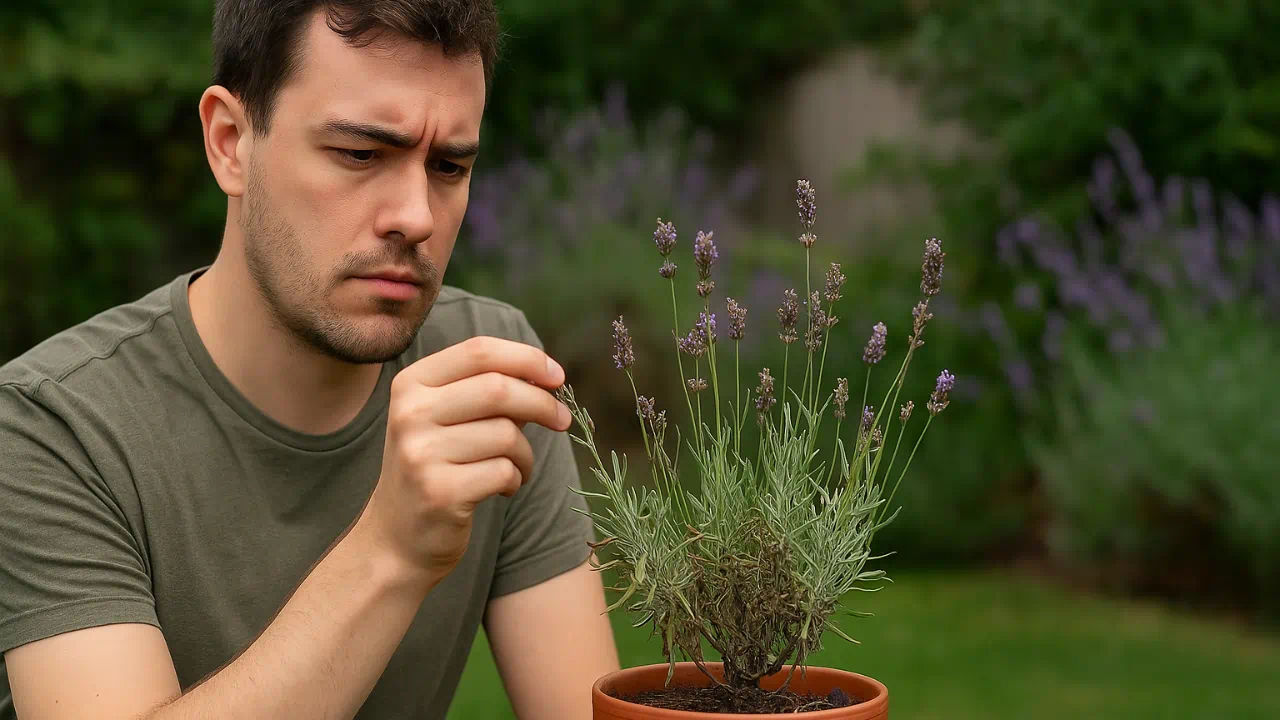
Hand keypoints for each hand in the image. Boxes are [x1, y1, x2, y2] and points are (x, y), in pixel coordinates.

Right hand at [358, 335, 570, 580]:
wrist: (397, 538)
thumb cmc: (435, 468)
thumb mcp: (447, 419)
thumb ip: (488, 392)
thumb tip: (547, 376)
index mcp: (411, 384)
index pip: (479, 351)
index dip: (527, 359)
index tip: (558, 376)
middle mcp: (410, 413)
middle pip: (498, 389)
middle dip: (543, 403)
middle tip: (563, 420)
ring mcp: (421, 453)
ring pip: (506, 434)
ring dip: (526, 453)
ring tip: (516, 467)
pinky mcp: (440, 492)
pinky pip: (504, 471)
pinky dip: (515, 479)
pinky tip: (502, 488)